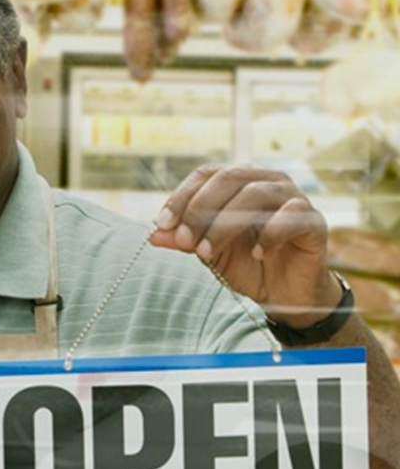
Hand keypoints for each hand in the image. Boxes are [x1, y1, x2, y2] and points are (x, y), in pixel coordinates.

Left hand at [149, 165, 341, 327]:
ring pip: (256, 194)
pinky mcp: (314, 222)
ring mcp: (294, 198)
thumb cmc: (246, 265)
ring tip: (208, 253)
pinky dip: (270, 234)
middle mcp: (268, 181)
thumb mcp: (208, 252)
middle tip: (184, 241)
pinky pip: (291, 217)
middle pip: (229, 178)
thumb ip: (183, 240)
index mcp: (240, 181)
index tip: (163, 224)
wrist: (285, 294)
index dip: (182, 196)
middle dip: (200, 210)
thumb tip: (153, 234)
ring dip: (225, 224)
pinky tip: (257, 254)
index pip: (206, 174)